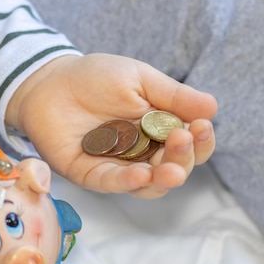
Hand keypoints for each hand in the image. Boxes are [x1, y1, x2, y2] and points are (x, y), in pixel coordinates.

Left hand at [7, 53, 217, 198]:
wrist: (50, 79)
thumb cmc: (96, 77)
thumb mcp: (140, 79)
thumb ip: (173, 95)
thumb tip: (213, 107)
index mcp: (160, 132)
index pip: (190, 145)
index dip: (201, 141)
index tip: (202, 126)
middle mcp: (144, 154)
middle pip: (175, 168)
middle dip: (184, 158)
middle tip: (184, 139)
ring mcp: (118, 167)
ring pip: (149, 185)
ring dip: (163, 179)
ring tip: (171, 171)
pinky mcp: (90, 174)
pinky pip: (112, 183)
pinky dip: (128, 182)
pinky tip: (141, 175)